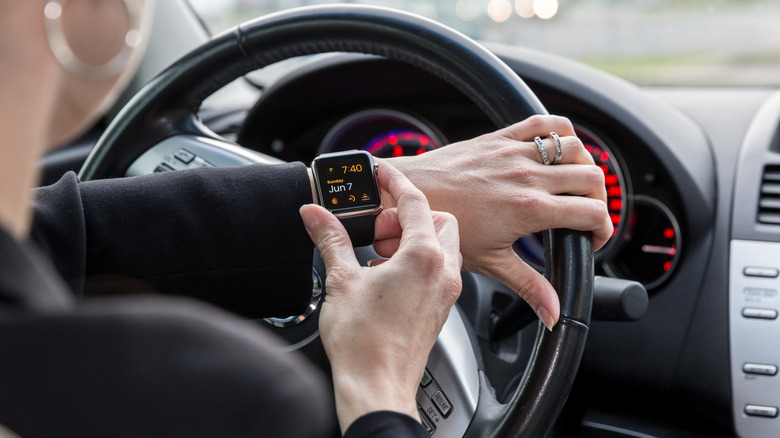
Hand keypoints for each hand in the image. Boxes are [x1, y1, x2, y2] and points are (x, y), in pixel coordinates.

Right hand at [299, 162, 461, 432]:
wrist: (376, 387)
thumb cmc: (364, 343)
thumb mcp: (341, 280)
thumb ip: (331, 239)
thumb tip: (316, 216)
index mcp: (423, 257)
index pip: (416, 202)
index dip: (395, 182)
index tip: (382, 173)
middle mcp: (443, 272)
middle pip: (440, 220)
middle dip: (411, 215)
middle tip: (378, 225)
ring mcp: (445, 292)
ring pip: (444, 245)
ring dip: (415, 239)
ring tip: (379, 252)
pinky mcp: (440, 309)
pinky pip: (439, 270)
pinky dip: (419, 262)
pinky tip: (387, 275)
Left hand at [385, 115, 611, 328]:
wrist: (411, 193)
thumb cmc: (445, 226)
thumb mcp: (491, 262)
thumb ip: (529, 286)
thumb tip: (553, 314)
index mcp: (530, 209)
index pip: (593, 212)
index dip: (603, 229)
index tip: (592, 239)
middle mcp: (528, 176)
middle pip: (593, 178)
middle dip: (599, 199)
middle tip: (585, 215)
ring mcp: (515, 153)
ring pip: (575, 147)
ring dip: (584, 164)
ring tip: (574, 185)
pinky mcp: (501, 137)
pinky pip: (544, 123)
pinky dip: (561, 131)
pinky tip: (558, 148)